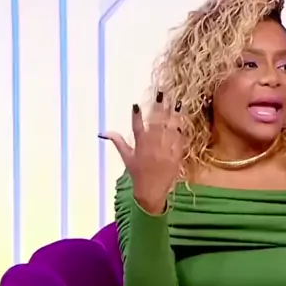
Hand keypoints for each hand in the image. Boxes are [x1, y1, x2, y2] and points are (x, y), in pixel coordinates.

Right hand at [100, 93, 184, 213]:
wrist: (152, 191)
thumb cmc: (138, 173)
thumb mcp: (127, 157)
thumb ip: (118, 142)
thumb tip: (103, 132)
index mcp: (140, 147)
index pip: (136, 129)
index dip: (135, 117)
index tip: (136, 105)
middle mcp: (152, 148)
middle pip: (156, 124)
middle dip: (158, 108)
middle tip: (161, 94)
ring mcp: (166, 152)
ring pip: (170, 129)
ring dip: (173, 115)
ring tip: (176, 102)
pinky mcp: (176, 156)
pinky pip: (179, 141)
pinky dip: (181, 130)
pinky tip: (183, 120)